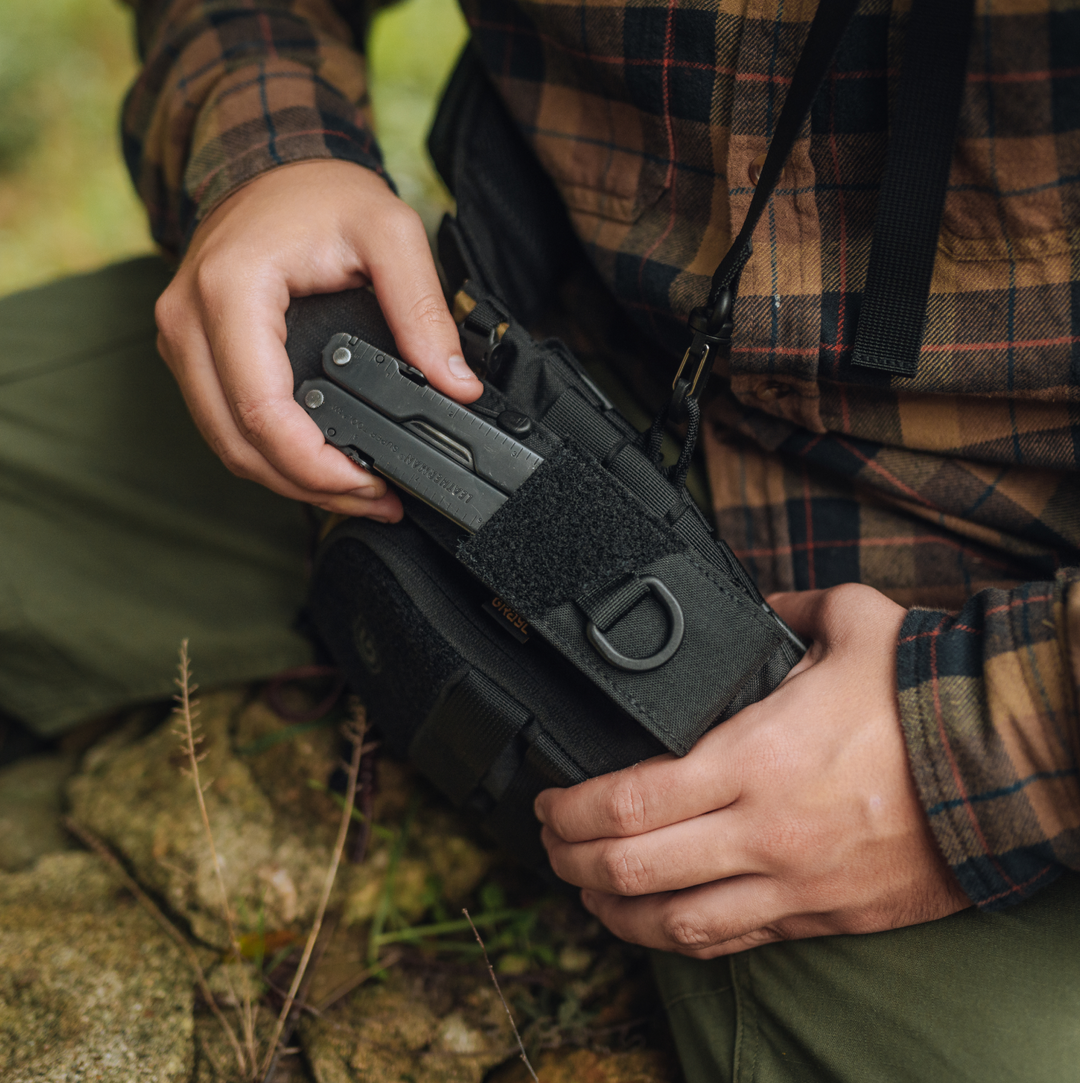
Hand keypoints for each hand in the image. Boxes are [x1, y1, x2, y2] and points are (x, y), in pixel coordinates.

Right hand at [154, 160, 482, 518]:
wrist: (271, 165)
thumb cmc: (320, 192)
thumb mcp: (390, 231)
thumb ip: (423, 309)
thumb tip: (456, 384)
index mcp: (230, 291)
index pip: (261, 411)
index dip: (315, 467)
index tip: (368, 484)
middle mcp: (188, 321)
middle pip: (238, 443)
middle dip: (310, 488)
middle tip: (376, 501)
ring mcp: (182, 341)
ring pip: (227, 444)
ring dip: (291, 482)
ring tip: (360, 493)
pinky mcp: (193, 355)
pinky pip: (226, 425)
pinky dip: (272, 456)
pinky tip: (322, 466)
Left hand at [536, 583, 969, 957]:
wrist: (1005, 767)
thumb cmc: (923, 696)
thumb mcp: (852, 622)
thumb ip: (787, 606)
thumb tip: (757, 602)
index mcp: (756, 756)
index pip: (630, 799)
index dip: (571, 809)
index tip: (547, 800)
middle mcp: (764, 830)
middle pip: (633, 868)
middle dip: (572, 859)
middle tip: (550, 843)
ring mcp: (793, 883)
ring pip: (674, 922)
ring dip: (614, 911)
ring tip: (586, 891)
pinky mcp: (821, 916)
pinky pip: (733, 941)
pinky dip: (679, 937)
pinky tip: (656, 923)